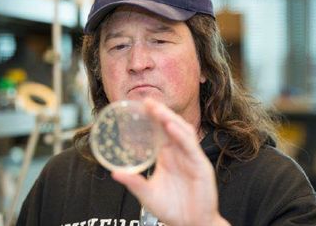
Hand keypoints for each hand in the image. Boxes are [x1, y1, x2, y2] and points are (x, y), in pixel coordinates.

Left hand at [111, 98, 229, 225]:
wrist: (190, 225)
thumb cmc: (171, 209)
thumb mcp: (147, 194)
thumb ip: (134, 182)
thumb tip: (114, 173)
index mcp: (167, 156)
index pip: (160, 131)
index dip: (152, 117)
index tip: (140, 105)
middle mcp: (179, 153)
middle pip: (171, 126)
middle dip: (160, 112)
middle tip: (147, 101)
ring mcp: (191, 157)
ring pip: (182, 132)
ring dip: (170, 119)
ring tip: (157, 109)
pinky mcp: (201, 165)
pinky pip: (191, 147)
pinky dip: (181, 135)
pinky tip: (171, 127)